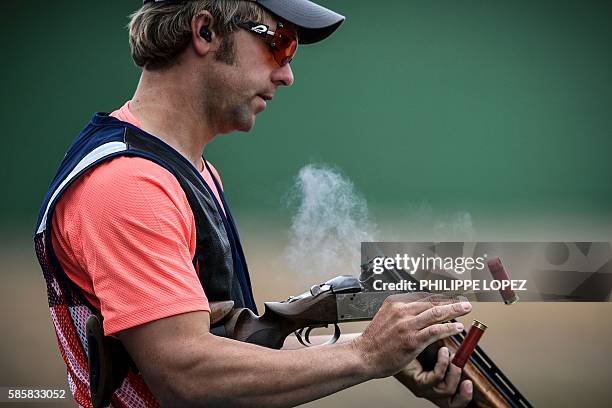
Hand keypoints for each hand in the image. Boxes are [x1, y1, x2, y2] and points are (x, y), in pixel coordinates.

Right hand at [351, 293, 471, 378]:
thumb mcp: (385, 318)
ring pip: (436, 313)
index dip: (439, 298)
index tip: (449, 298)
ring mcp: (407, 325)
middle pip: (432, 303)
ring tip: (465, 309)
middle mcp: (402, 311)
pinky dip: (449, 328)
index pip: (423, 297)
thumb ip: (401, 313)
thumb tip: (419, 312)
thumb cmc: (374, 341)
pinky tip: (457, 327)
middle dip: (450, 302)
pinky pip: (435, 331)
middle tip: (463, 302)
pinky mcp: (412, 340)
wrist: (363, 356)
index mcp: (395, 303)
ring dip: (454, 310)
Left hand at [395, 346, 472, 407]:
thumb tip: (464, 350)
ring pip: (446, 390)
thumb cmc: (412, 347)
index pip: (454, 401)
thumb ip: (449, 354)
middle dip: (461, 384)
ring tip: (450, 354)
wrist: (392, 345)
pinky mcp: (417, 383)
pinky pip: (436, 378)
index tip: (469, 383)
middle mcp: (430, 391)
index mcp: (436, 386)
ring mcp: (423, 389)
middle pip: (452, 403)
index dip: (464, 396)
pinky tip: (442, 351)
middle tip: (461, 364)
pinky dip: (443, 364)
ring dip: (453, 370)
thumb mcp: (436, 351)